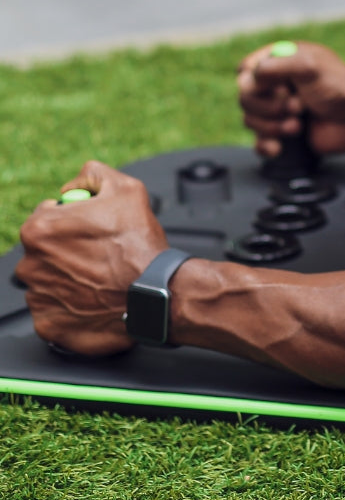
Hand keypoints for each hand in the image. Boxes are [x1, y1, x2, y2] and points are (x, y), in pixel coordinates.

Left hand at [15, 161, 168, 356]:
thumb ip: (93, 175)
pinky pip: (54, 310)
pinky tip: (95, 297)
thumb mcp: (126, 188)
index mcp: (40, 229)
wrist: (158, 291)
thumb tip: (74, 185)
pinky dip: (71, 306)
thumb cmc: (139, 244)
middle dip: (68, 249)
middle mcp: (31, 264)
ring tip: (101, 277)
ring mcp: (38, 297)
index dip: (73, 219)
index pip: (46, 216)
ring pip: (48, 280)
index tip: (93, 229)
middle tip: (100, 253)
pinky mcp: (48, 324)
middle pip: (44, 250)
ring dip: (68, 277)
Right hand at [236, 42, 344, 157]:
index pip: (246, 70)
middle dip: (270, 107)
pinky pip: (258, 142)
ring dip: (273, 126)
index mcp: (281, 61)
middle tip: (298, 107)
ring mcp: (279, 109)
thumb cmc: (343, 88)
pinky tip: (281, 146)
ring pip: (250, 120)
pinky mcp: (283, 133)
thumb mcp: (310, 66)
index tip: (280, 88)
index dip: (256, 83)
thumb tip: (250, 79)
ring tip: (299, 124)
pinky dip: (267, 146)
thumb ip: (277, 66)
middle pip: (246, 98)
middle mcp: (277, 84)